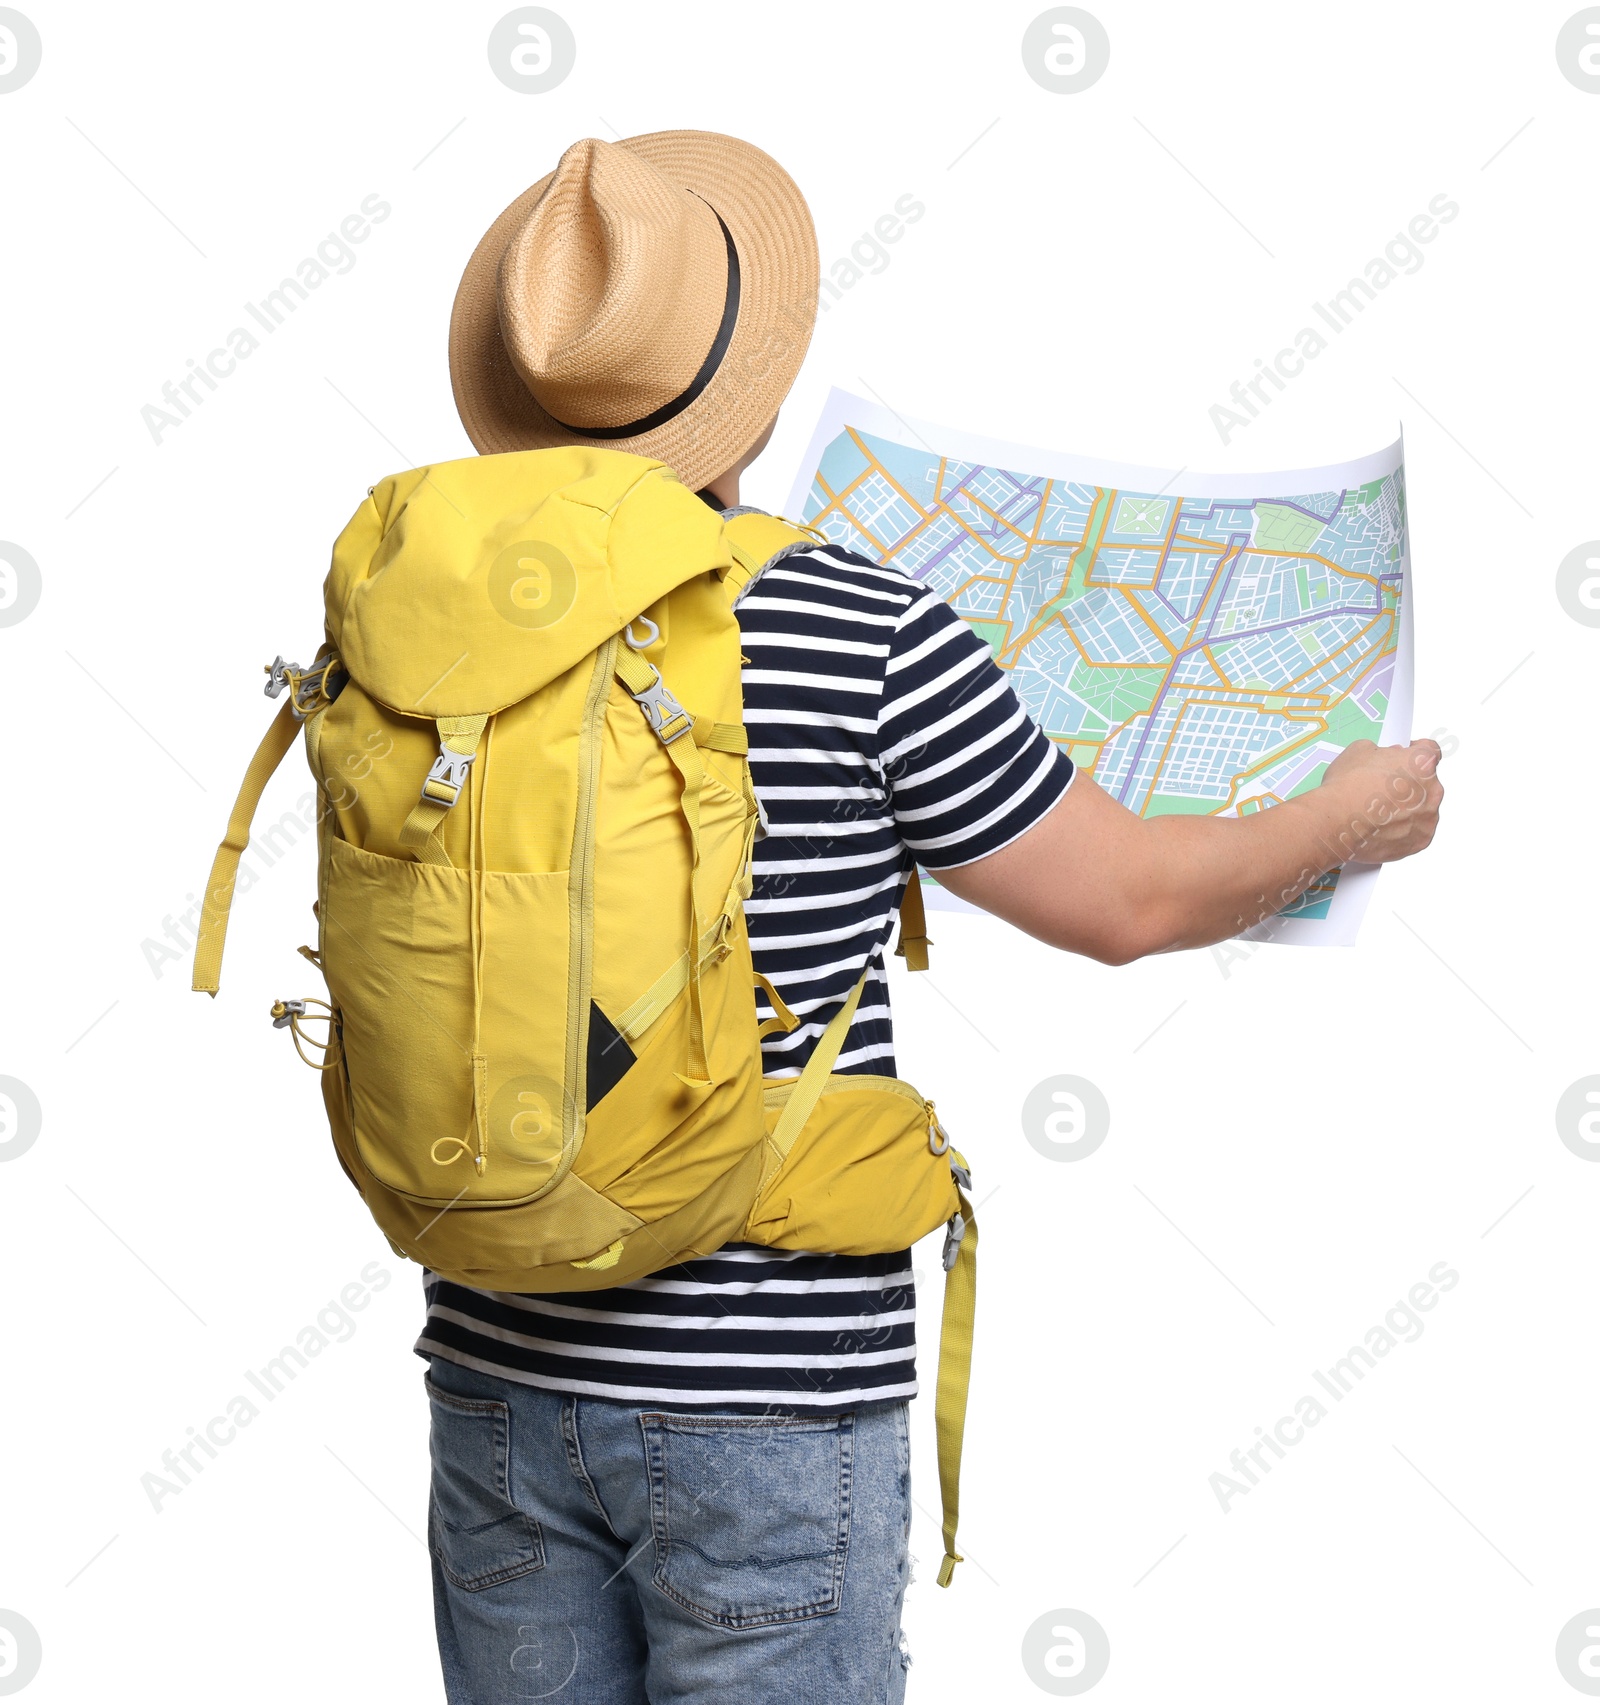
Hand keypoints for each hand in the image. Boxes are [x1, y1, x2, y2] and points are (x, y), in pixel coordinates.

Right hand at [1317, 738, 1443, 863]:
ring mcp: (1429, 818)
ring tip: (1378, 813)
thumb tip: (1385, 758)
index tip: (1405, 757)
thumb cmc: (1346, 788)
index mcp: (1422, 763)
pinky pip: (1416, 833)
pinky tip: (1381, 828)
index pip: (1430, 750)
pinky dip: (1402, 831)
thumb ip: (1381, 751)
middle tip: (1383, 789)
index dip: (1414, 752)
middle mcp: (1433, 790)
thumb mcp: (1358, 750)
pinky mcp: (1421, 841)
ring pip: (1422, 810)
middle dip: (1408, 784)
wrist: (1335, 822)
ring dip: (1406, 809)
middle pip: (1426, 783)